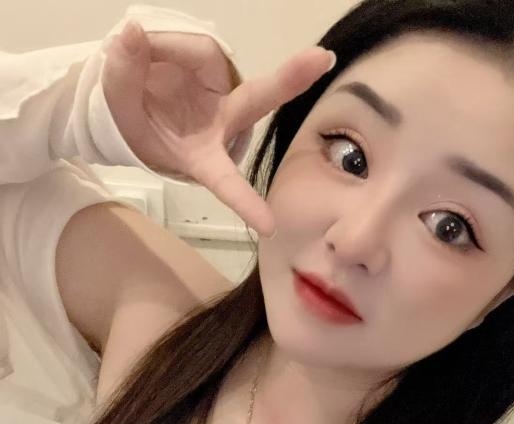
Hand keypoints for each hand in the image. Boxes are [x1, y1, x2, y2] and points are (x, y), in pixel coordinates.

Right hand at [102, 20, 334, 236]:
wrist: (127, 101)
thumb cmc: (134, 124)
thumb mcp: (119, 115)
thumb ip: (122, 79)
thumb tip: (132, 33)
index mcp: (204, 156)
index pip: (227, 182)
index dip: (245, 202)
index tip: (269, 227)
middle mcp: (223, 121)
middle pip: (257, 100)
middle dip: (288, 80)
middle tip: (321, 59)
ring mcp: (222, 90)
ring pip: (201, 56)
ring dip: (165, 51)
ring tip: (135, 58)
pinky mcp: (214, 63)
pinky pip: (193, 43)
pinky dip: (166, 42)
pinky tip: (147, 48)